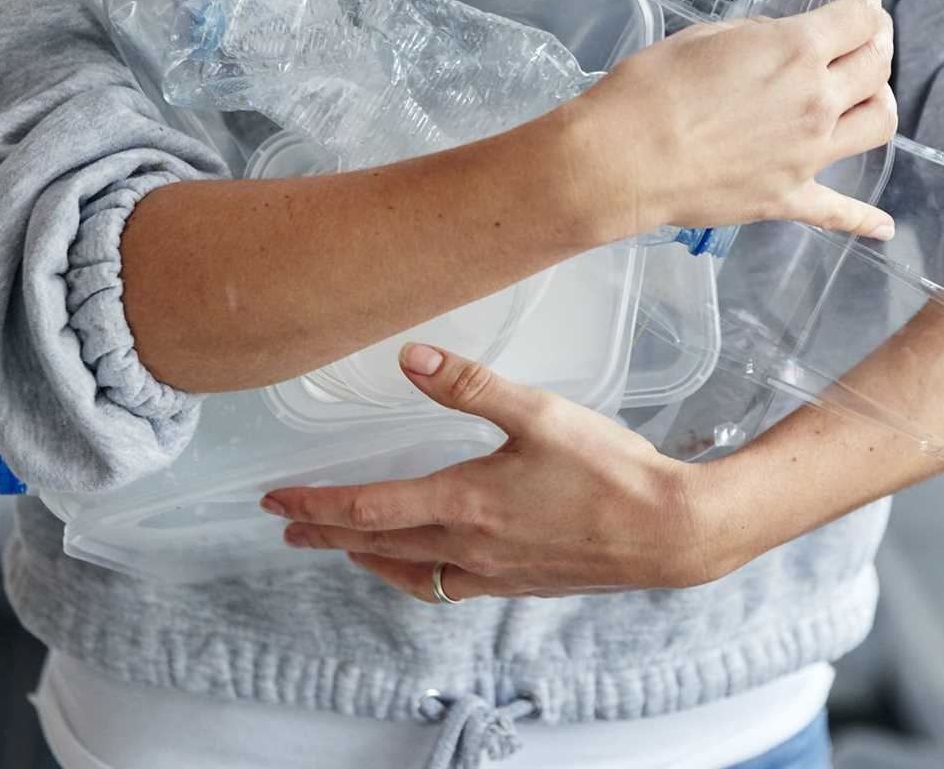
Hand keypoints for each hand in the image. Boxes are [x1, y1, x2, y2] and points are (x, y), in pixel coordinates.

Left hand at [261, 344, 744, 601]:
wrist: (667, 531)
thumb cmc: (607, 470)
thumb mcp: (538, 413)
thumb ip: (469, 386)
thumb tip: (409, 357)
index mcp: (465, 503)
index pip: (368, 508)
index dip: (316, 503)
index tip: (276, 500)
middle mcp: (469, 547)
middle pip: (376, 544)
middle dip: (326, 533)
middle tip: (286, 526)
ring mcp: (494, 573)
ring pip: (409, 573)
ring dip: (365, 557)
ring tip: (341, 547)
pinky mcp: (518, 583)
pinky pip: (446, 586)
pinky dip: (414, 574)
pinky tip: (421, 564)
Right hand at [573, 0, 896, 238]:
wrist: (624, 158)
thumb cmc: (650, 90)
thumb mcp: (705, 37)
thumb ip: (755, 37)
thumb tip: (774, 45)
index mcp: (796, 52)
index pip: (860, 19)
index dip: (868, 0)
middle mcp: (815, 101)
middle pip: (877, 66)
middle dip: (878, 41)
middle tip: (864, 35)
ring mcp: (807, 154)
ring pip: (878, 125)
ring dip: (882, 102)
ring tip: (869, 96)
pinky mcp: (787, 197)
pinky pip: (839, 211)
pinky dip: (865, 219)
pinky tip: (883, 227)